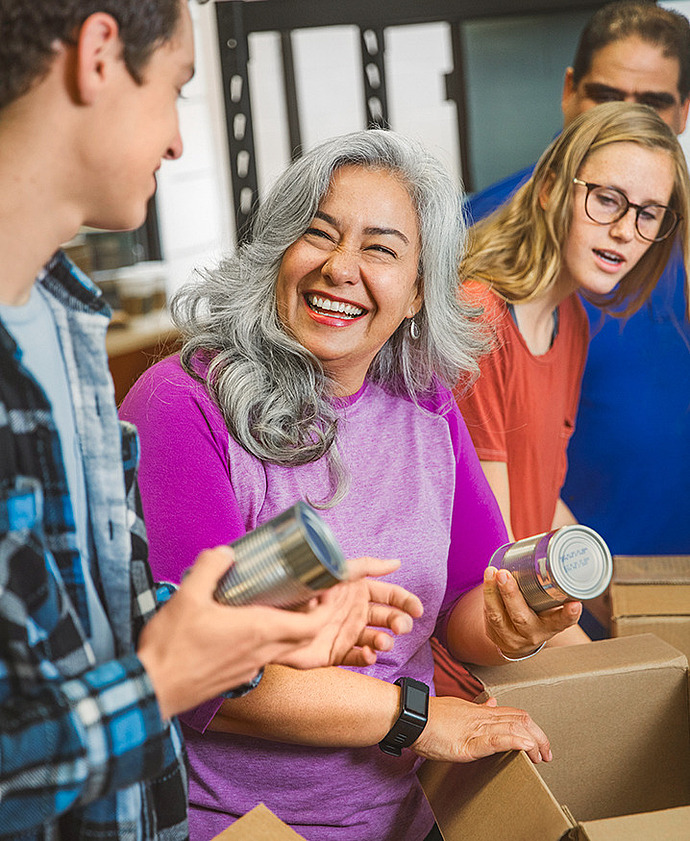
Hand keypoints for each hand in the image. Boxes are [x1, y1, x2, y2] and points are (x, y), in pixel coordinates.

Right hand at [138, 549, 422, 718]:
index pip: (311, 625)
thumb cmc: (171, 646)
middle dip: (316, 618)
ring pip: (287, 649)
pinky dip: (274, 642)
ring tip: (284, 606)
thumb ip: (211, 568)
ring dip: (295, 630)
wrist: (151, 691)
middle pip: (305, 638)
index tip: (326, 590)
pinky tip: (254, 627)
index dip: (326, 609)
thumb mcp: (188, 596)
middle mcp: (262, 652)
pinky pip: (268, 657)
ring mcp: (251, 668)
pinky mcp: (238, 676)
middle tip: (310, 594)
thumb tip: (227, 552)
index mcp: (259, 631)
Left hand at [276, 556, 423, 668]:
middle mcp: (355, 612)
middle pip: (388, 617)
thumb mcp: (337, 573)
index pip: (390, 595)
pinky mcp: (336, 654)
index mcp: (357, 591)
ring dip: (385, 641)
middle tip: (399, 627)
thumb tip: (396, 562)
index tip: (418, 609)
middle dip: (399, 621)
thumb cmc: (304, 591)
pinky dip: (367, 658)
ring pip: (377, 639)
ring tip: (381, 642)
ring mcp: (347, 633)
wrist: (275, 621)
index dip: (406, 601)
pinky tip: (367, 654)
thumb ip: (366, 566)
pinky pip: (358, 658)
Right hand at [412, 694, 551, 765]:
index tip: (539, 742)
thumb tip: (494, 704)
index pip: (514, 714)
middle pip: (520, 720)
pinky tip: (525, 747)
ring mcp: (477, 728)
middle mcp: (483, 717)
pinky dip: (514, 742)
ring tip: (541, 754)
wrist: (412, 717)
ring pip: (513, 728)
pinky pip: (496, 739)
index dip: (531, 727)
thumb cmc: (430, 716)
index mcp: (481, 711)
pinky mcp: (468, 742)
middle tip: (546, 754)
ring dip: (532, 742)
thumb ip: (479, 708)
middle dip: (539, 737)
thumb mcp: (459, 708)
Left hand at [483, 566, 581, 658]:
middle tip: (504, 574)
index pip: (562, 622)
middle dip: (511, 595)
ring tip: (492, 571)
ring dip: (492, 592)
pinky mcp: (494, 632)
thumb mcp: (549, 608)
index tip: (575, 604)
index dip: (569, 614)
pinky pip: (488, 613)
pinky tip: (488, 577)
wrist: (517, 643)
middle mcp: (531, 633)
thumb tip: (553, 548)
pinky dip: (487, 595)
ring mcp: (510, 635)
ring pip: (498, 616)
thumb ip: (553, 587)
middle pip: (521, 618)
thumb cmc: (537, 616)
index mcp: (550, 627)